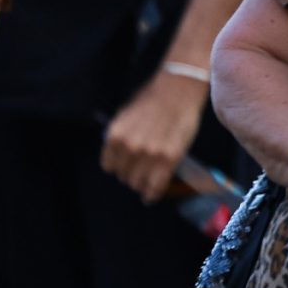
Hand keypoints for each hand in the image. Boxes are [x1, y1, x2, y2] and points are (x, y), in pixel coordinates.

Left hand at [100, 68, 210, 202]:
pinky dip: (152, 194)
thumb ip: (119, 138)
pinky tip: (150, 197)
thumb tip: (118, 155)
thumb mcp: (125, 116)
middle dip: (130, 175)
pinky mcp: (169, 159)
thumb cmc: (151, 100)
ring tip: (148, 178)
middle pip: (124, 177)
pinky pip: (156, 185)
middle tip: (140, 169)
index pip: (109, 167)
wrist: (177, 91)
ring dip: (142, 183)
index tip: (125, 166)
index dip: (118, 167)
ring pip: (138, 183)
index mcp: (115, 137)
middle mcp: (130, 148)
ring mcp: (150, 154)